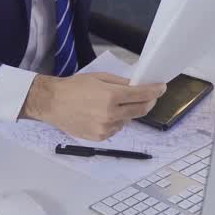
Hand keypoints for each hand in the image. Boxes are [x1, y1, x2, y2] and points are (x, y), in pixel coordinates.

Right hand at [21, 72, 166, 140]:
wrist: (52, 103)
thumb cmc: (73, 88)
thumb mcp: (99, 77)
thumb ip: (121, 82)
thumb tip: (138, 85)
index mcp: (111, 96)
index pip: (142, 95)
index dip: (155, 91)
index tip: (161, 88)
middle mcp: (110, 114)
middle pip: (141, 110)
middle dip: (148, 102)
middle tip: (149, 96)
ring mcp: (106, 128)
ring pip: (129, 120)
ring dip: (129, 112)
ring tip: (113, 104)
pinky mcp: (100, 137)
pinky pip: (117, 128)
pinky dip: (117, 121)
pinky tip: (103, 114)